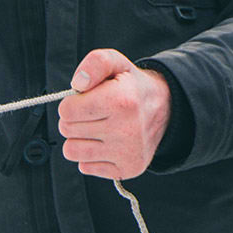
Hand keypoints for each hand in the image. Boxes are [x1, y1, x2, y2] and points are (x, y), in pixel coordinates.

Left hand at [57, 49, 170, 179]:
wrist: (165, 108)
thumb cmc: (132, 86)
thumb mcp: (116, 63)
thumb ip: (95, 63)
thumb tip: (77, 85)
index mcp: (121, 101)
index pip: (67, 111)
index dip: (71, 102)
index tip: (85, 99)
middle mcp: (126, 129)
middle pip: (67, 130)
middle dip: (74, 119)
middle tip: (93, 113)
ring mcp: (127, 153)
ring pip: (72, 151)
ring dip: (79, 139)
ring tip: (97, 128)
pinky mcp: (126, 169)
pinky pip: (85, 167)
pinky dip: (91, 156)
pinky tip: (106, 143)